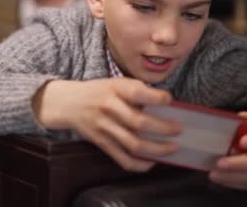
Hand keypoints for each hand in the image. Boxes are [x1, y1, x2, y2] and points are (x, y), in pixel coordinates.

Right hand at [32, 78, 180, 171]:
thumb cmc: (98, 91)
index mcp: (115, 88)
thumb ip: (137, 91)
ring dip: (157, 149)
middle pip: (139, 122)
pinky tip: (151, 162)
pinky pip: (122, 158)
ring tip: (172, 148)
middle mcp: (109, 107)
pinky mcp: (100, 142)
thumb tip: (165, 105)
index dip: (157, 98)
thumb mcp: (116, 83)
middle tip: (178, 130)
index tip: (170, 100)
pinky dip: (139, 164)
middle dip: (164, 128)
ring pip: (133, 144)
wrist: (68, 102)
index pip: (138, 93)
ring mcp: (104, 127)